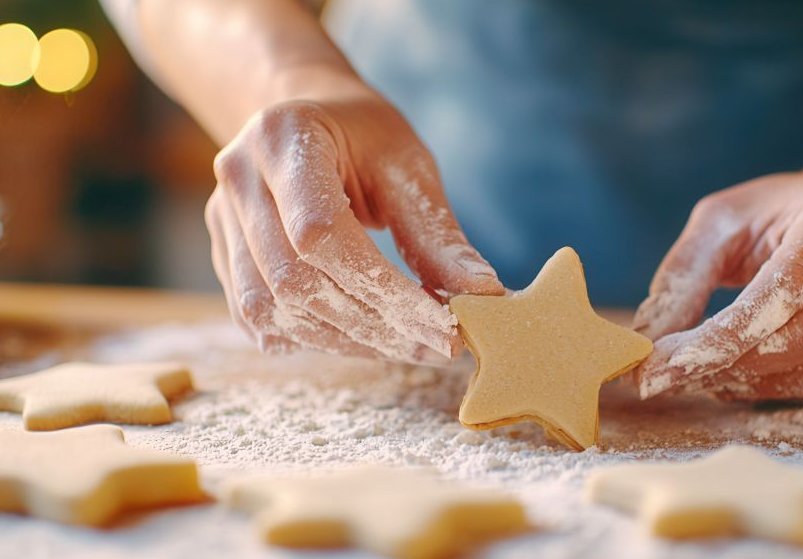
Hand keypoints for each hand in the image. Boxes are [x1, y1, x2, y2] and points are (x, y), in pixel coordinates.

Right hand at [205, 93, 502, 362]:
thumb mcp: (408, 167)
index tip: (441, 324)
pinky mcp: (223, 252)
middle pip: (295, 281)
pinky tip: (363, 339)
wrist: (307, 115)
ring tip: (407, 346)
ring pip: (273, 309)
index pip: (321, 234)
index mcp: (284, 139)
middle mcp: (239, 178)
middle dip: (373, 326)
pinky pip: (259, 317)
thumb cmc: (364, 135)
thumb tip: (482, 294)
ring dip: (346, 341)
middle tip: (435, 346)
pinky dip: (313, 338)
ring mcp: (221, 218)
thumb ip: (437, 233)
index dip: (383, 290)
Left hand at [633, 172, 802, 399]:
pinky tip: (751, 375)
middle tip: (680, 377)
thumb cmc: (779, 216)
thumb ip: (682, 275)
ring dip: (760, 384)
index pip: (790, 284)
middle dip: (737, 364)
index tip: (667, 364)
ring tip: (711, 377)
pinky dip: (791, 389)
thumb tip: (644, 343)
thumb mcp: (723, 222)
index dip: (727, 332)